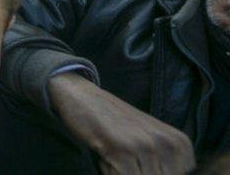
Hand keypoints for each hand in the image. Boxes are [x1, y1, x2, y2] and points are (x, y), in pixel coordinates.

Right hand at [48, 73, 194, 173]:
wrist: (83, 96)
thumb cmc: (115, 120)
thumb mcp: (150, 138)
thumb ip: (164, 162)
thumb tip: (159, 172)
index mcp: (180, 143)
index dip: (152, 173)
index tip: (139, 158)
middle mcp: (168, 144)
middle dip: (137, 173)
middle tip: (124, 156)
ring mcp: (146, 146)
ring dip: (122, 172)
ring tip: (114, 154)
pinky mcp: (123, 150)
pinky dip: (110, 172)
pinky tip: (105, 156)